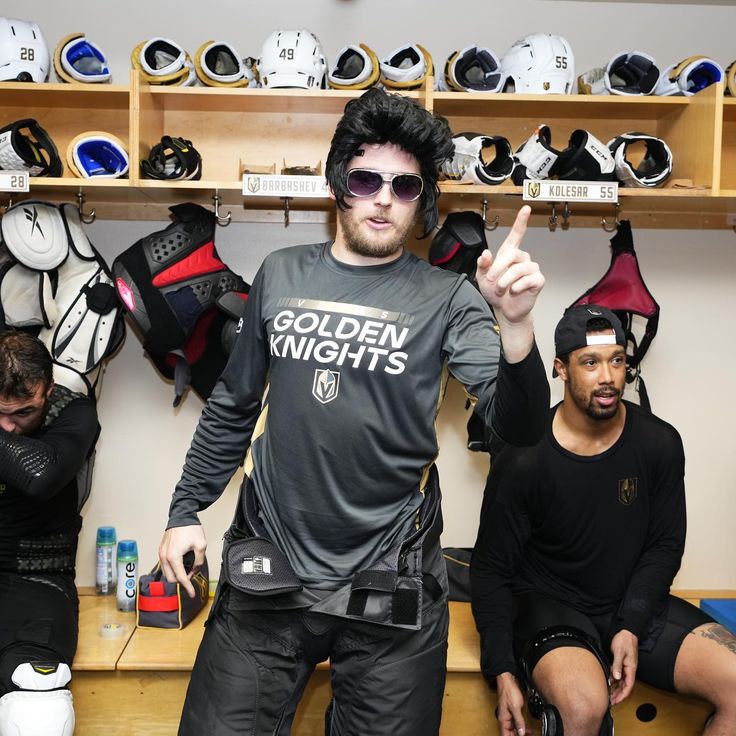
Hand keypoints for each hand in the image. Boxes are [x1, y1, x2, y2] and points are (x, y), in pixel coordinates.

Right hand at [159, 524, 206, 598]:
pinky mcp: (161, 550)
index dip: (187, 587)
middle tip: (192, 575)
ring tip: (188, 568)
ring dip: (176, 574)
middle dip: (181, 580)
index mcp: (173, 557)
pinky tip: (181, 563)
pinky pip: (165, 565)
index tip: (192, 594)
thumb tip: (194, 571)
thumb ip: (199, 561)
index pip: (180, 578)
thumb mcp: (201, 546)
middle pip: (171, 579)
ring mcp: (161, 554)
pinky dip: (172, 568)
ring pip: (166, 573)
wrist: (182, 516)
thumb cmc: (190, 529)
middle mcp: (164, 557)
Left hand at [475, 205, 543, 324]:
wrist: (504, 310)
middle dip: (498, 268)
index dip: (521, 221)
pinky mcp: (538, 281)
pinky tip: (513, 291)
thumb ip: (482, 265)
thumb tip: (486, 253)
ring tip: (501, 289)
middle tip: (491, 280)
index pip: (517, 234)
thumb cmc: (495, 292)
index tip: (526, 208)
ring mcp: (531, 269)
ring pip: (519, 268)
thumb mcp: (482, 277)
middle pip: (512, 254)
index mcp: (509, 254)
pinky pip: (528, 280)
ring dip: (505, 281)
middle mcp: (522, 259)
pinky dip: (517, 287)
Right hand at [496, 672, 527, 735]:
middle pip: (510, 733)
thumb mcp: (515, 707)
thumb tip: (521, 732)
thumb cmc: (508, 691)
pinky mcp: (512, 711)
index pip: (506, 735)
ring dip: (521, 732)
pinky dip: (521, 726)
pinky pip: (516, 723)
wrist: (507, 680)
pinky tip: (527, 729)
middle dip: (518, 735)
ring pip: (514, 729)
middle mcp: (505, 718)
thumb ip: (519, 721)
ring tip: (529, 734)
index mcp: (503, 719)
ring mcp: (508, 715)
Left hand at [609, 629, 637, 704]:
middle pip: (625, 686)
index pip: (628, 686)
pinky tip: (610, 683)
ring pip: (622, 682)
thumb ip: (617, 665)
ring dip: (617, 689)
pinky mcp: (623, 663)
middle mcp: (630, 670)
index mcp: (631, 668)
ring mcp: (627, 667)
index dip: (623, 695)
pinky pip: (620, 675)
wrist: (627, 632)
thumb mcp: (619, 652)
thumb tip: (616, 678)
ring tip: (610, 695)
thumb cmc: (624, 641)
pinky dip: (615, 681)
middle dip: (619, 695)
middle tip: (611, 701)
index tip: (617, 701)